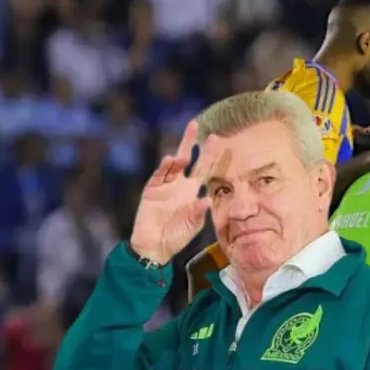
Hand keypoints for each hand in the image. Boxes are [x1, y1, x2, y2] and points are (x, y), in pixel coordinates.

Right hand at [129, 120, 230, 263]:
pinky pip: (159, 176)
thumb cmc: (177, 236)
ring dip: (178, 158)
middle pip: (186, 158)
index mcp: (192, 191)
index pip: (204, 169)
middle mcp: (180, 184)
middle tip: (195, 124)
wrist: (155, 246)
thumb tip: (207, 199)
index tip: (217, 139)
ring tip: (184, 154)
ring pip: (172, 165)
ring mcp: (165, 186)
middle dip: (190, 142)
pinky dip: (164, 168)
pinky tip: (170, 160)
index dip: (209, 155)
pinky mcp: (151, 190)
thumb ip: (198, 212)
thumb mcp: (192, 225)